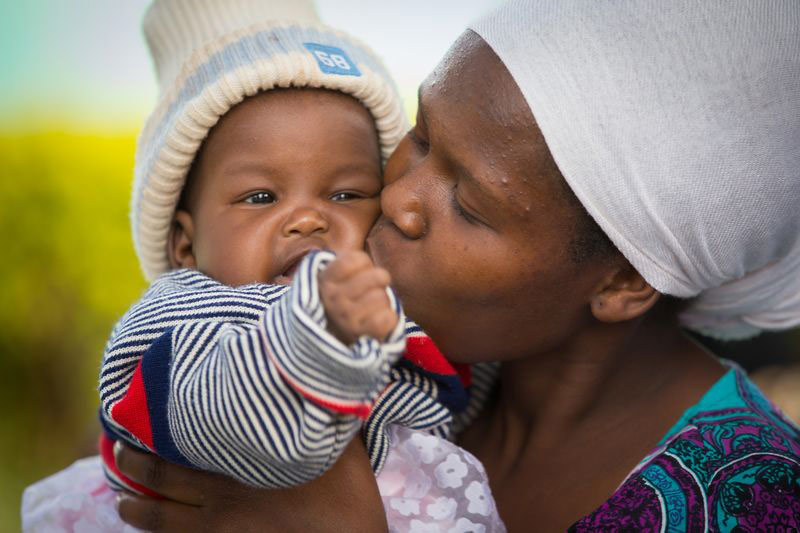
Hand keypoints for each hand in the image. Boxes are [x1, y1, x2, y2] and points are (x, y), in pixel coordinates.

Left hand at [115, 436, 387, 531]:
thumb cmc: (347, 491)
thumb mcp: (337, 440)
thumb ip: (319, 412)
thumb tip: (317, 379)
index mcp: (238, 464)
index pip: (178, 447)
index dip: (148, 438)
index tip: (132, 423)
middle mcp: (220, 499)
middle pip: (159, 482)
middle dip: (132, 469)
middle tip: (119, 456)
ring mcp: (222, 532)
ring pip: (162, 522)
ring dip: (137, 511)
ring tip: (124, 502)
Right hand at [319, 250, 398, 344]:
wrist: (331, 335)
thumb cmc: (342, 297)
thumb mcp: (334, 275)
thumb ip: (348, 259)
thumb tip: (373, 244)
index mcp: (325, 279)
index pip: (358, 259)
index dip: (365, 262)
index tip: (357, 271)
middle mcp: (333, 299)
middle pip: (379, 276)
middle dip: (380, 280)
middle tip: (371, 288)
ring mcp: (346, 318)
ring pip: (382, 297)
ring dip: (383, 301)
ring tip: (370, 306)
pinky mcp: (361, 335)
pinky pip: (388, 318)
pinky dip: (388, 318)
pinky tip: (376, 320)